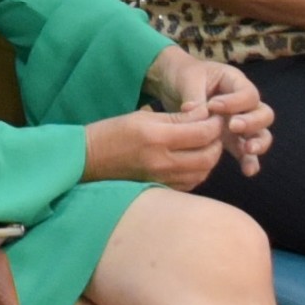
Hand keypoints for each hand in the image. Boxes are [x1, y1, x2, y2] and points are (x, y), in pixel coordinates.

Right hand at [80, 101, 232, 190]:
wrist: (88, 161)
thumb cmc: (113, 133)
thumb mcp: (142, 117)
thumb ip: (176, 118)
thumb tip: (204, 116)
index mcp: (157, 138)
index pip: (202, 132)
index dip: (215, 123)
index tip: (215, 115)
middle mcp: (163, 162)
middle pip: (209, 156)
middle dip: (217, 141)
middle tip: (213, 129)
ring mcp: (163, 180)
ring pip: (204, 171)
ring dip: (210, 157)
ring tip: (203, 143)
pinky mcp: (162, 189)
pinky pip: (192, 182)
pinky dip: (199, 170)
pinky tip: (192, 159)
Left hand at [162, 54, 276, 165]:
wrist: (175, 83)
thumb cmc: (185, 76)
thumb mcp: (188, 79)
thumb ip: (194, 96)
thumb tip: (193, 111)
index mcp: (236, 83)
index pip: (248, 94)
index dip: (234, 102)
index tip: (213, 106)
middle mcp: (244, 104)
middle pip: (263, 114)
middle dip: (252, 122)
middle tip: (233, 126)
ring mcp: (240, 122)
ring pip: (261, 134)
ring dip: (257, 143)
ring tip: (247, 150)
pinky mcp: (232, 138)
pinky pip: (246, 151)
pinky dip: (249, 161)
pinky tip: (247, 171)